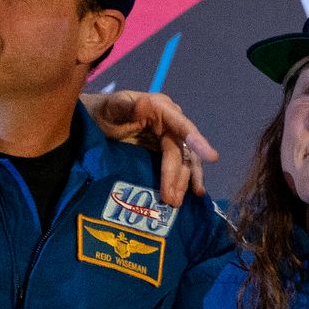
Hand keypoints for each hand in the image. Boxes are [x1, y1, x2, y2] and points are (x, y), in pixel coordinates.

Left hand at [82, 89, 219, 205]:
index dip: (197, 142)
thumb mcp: (111, 108)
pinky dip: (185, 181)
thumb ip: (126, 107)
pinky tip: (191, 195)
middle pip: (181, 152)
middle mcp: (171, 123)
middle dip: (178, 176)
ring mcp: (170, 138)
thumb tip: (144, 105)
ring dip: (183, 183)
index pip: (182, 126)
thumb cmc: (102, 112)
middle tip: (171, 199)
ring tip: (176, 203)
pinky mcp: (166, 152)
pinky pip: (181, 167)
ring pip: (185, 162)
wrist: (97, 123)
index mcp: (161, 108)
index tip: (212, 157)